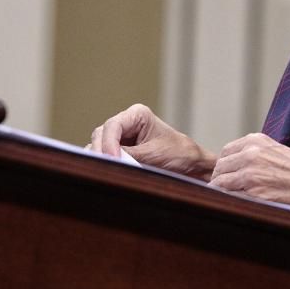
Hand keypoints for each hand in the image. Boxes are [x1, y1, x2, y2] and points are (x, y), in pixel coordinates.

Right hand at [89, 103, 215, 179]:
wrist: (191, 166)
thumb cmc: (179, 154)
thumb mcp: (153, 155)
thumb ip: (129, 156)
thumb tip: (108, 160)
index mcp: (137, 115)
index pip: (112, 125)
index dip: (108, 143)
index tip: (113, 159)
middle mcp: (126, 123)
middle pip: (101, 134)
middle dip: (101, 151)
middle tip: (104, 169)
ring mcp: (121, 138)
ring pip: (99, 145)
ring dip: (101, 159)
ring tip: (107, 172)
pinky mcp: (120, 152)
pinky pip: (105, 156)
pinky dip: (105, 164)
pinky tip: (109, 173)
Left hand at [209, 133, 289, 210]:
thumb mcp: (275, 150)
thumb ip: (254, 152)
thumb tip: (234, 165)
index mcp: (255, 140)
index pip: (225, 152)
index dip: (224, 166)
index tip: (227, 174)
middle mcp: (250, 154)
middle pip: (219, 168)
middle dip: (220, 179)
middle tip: (226, 189)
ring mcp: (251, 174)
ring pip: (220, 183)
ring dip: (223, 191)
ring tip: (230, 198)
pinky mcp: (255, 194)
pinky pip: (231, 198)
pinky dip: (231, 201)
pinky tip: (239, 204)